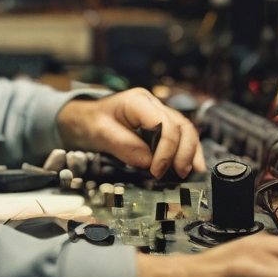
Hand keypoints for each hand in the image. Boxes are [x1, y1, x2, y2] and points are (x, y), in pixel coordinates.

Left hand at [56, 88, 204, 178]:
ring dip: (190, 153)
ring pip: (186, 131)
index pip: (164, 123)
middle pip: (181, 126)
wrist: (84, 119)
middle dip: (182, 152)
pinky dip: (188, 152)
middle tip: (177, 175)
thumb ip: (124, 146)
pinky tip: (193, 167)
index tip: (157, 171)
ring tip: (190, 173)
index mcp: (138, 101)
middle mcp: (153, 105)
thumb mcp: (100, 133)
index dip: (166, 149)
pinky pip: (181, 137)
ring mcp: (160, 114)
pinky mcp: (162, 127)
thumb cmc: (90, 122)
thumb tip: (149, 163)